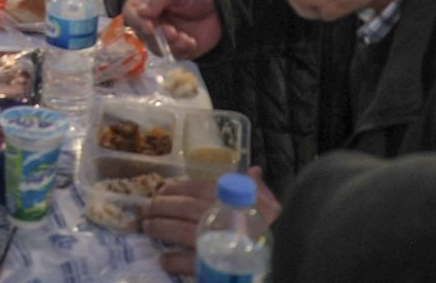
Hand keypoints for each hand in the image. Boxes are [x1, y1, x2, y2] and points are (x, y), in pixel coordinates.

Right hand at [121, 0, 221, 59]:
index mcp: (146, 1)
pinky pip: (172, 55)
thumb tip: (140, 11)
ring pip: (155, 47)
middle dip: (157, 36)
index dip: (137, 22)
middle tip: (173, 32)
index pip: (131, 13)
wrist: (219, 7)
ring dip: (169, 45)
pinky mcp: (175, 48)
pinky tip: (191, 41)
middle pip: (141, 33)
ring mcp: (162, 35)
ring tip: (185, 38)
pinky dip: (181, 51)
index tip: (149, 27)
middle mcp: (151, 20)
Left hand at [143, 170, 278, 276]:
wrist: (290, 252)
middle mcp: (219, 214)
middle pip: (182, 207)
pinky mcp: (215, 266)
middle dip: (161, 207)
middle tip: (145, 209)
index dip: (174, 188)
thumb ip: (256, 187)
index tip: (160, 190)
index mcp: (229, 197)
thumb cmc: (279, 229)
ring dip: (160, 229)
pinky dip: (174, 260)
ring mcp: (215, 240)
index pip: (194, 186)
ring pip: (180, 231)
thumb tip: (254, 171)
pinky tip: (164, 259)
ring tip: (148, 228)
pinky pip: (189, 262)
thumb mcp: (269, 204)